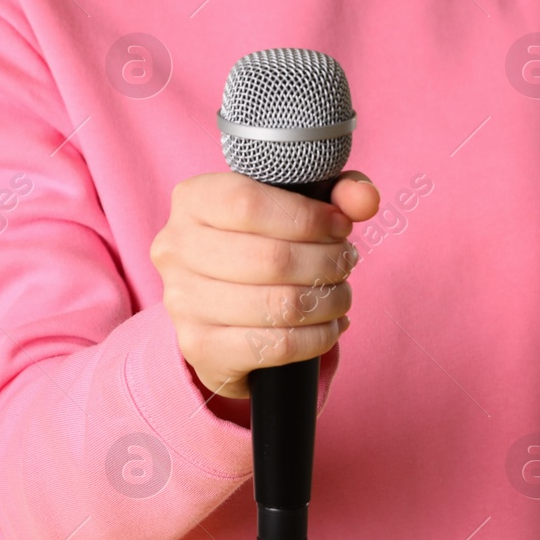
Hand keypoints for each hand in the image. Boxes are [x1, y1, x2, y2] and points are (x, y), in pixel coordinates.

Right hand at [151, 170, 379, 398]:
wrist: (223, 313)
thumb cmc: (262, 245)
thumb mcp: (297, 207)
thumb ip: (335, 193)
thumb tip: (364, 199)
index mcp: (192, 200)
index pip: (248, 203)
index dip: (307, 217)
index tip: (340, 226)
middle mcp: (176, 248)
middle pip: (271, 258)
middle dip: (326, 262)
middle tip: (345, 264)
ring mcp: (182, 301)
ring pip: (279, 305)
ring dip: (328, 301)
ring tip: (340, 295)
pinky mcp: (200, 347)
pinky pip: (277, 346)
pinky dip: (317, 338)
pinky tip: (328, 326)